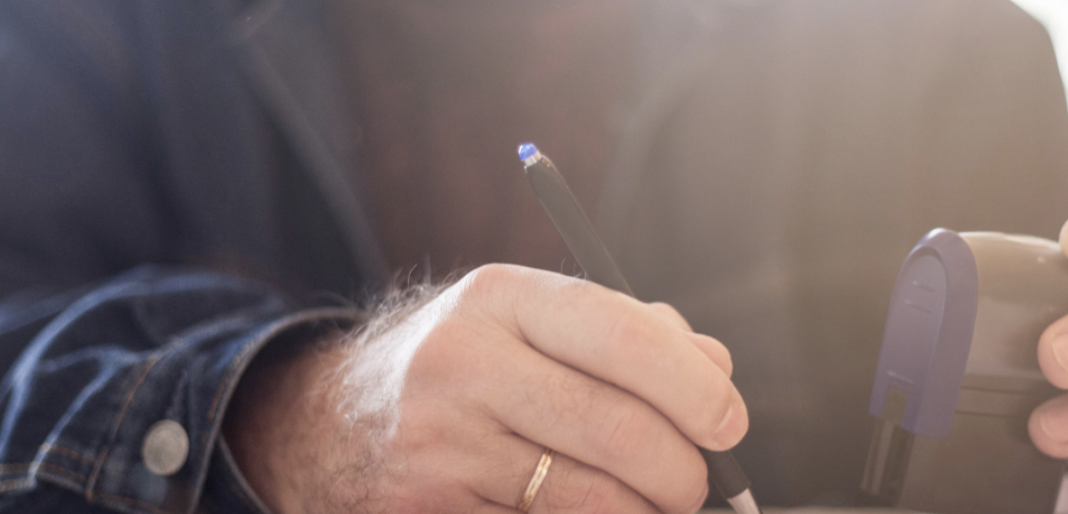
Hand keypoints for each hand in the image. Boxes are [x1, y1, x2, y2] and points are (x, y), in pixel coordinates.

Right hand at [224, 264, 745, 512]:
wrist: (339, 421)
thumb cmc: (471, 366)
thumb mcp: (531, 321)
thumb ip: (630, 334)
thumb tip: (716, 372)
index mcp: (500, 297)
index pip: (622, 336)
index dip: (693, 387)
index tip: (728, 423)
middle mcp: (462, 363)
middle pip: (619, 430)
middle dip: (683, 471)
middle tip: (695, 482)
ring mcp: (441, 444)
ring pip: (594, 501)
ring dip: (645, 513)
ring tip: (649, 501)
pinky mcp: (431, 507)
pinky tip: (591, 510)